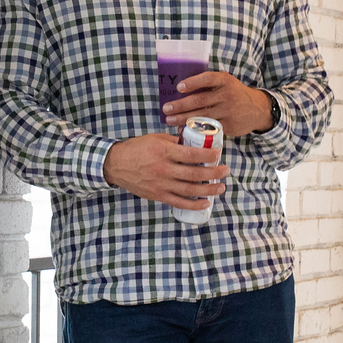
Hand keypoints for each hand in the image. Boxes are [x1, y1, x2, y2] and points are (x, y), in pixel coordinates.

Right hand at [102, 132, 228, 210]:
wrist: (117, 165)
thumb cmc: (137, 149)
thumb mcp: (155, 138)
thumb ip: (174, 140)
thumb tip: (192, 140)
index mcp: (164, 152)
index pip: (191, 155)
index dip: (207, 156)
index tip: (218, 155)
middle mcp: (164, 169)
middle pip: (194, 174)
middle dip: (214, 173)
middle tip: (225, 170)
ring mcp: (161, 184)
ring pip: (190, 190)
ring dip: (208, 190)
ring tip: (221, 187)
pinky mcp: (158, 195)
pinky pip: (179, 202)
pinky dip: (194, 204)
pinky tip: (205, 202)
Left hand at [162, 71, 274, 137]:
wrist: (257, 109)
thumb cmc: (234, 93)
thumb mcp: (226, 83)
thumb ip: (209, 84)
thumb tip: (180, 89)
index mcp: (225, 81)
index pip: (207, 79)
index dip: (192, 83)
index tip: (178, 88)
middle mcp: (227, 95)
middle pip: (200, 100)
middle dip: (180, 105)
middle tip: (166, 108)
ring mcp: (228, 111)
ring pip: (202, 116)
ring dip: (183, 119)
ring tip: (169, 119)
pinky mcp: (228, 125)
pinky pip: (208, 127)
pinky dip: (193, 128)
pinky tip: (182, 128)